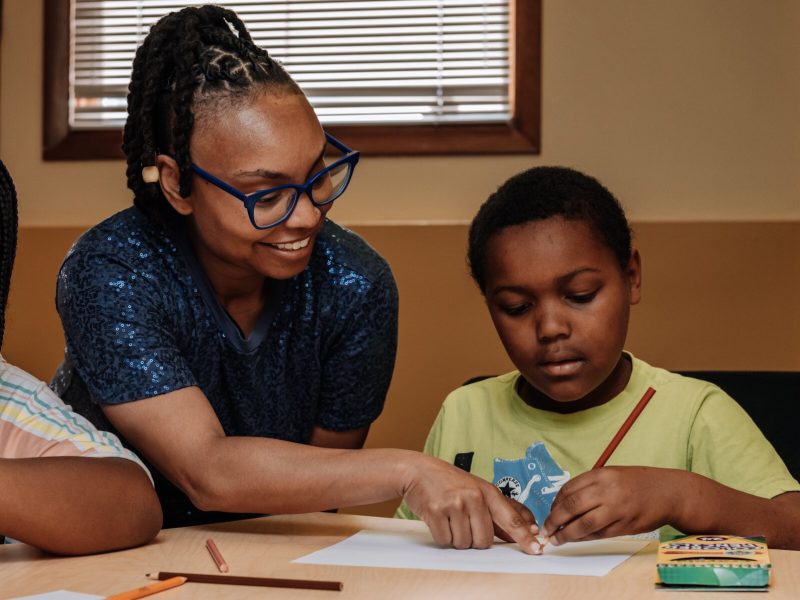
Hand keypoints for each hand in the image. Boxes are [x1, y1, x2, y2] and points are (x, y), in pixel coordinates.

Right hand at [400, 454, 541, 553]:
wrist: (418, 471)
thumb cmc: (449, 482)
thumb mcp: (477, 490)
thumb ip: (500, 511)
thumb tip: (522, 530)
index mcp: (488, 492)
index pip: (511, 518)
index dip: (524, 536)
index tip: (536, 549)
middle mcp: (474, 497)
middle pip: (484, 540)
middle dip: (474, 539)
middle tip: (464, 522)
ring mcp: (455, 504)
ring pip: (464, 543)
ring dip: (457, 537)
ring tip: (450, 518)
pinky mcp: (436, 512)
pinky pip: (446, 540)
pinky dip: (442, 535)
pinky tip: (439, 519)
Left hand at [541, 466, 680, 544]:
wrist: (669, 492)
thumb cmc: (638, 482)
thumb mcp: (612, 475)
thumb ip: (590, 486)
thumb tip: (564, 504)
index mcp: (601, 474)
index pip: (568, 489)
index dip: (554, 503)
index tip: (549, 512)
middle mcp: (607, 490)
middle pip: (571, 506)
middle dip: (554, 519)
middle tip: (546, 529)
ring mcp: (616, 509)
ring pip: (583, 524)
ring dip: (566, 534)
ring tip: (556, 539)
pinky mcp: (624, 526)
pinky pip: (599, 534)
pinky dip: (584, 538)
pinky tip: (577, 539)